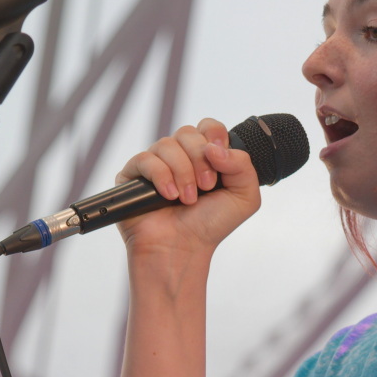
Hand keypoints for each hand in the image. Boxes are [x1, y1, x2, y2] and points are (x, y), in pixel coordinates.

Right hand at [114, 118, 260, 260]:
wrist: (183, 249)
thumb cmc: (210, 225)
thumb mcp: (244, 197)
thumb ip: (242, 165)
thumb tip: (215, 147)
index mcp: (205, 157)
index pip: (208, 127)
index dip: (214, 136)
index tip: (219, 159)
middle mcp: (180, 157)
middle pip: (188, 132)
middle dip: (200, 159)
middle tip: (206, 187)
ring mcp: (155, 165)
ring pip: (167, 144)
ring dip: (183, 172)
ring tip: (187, 199)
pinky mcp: (132, 175)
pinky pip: (145, 159)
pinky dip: (161, 176)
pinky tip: (169, 196)